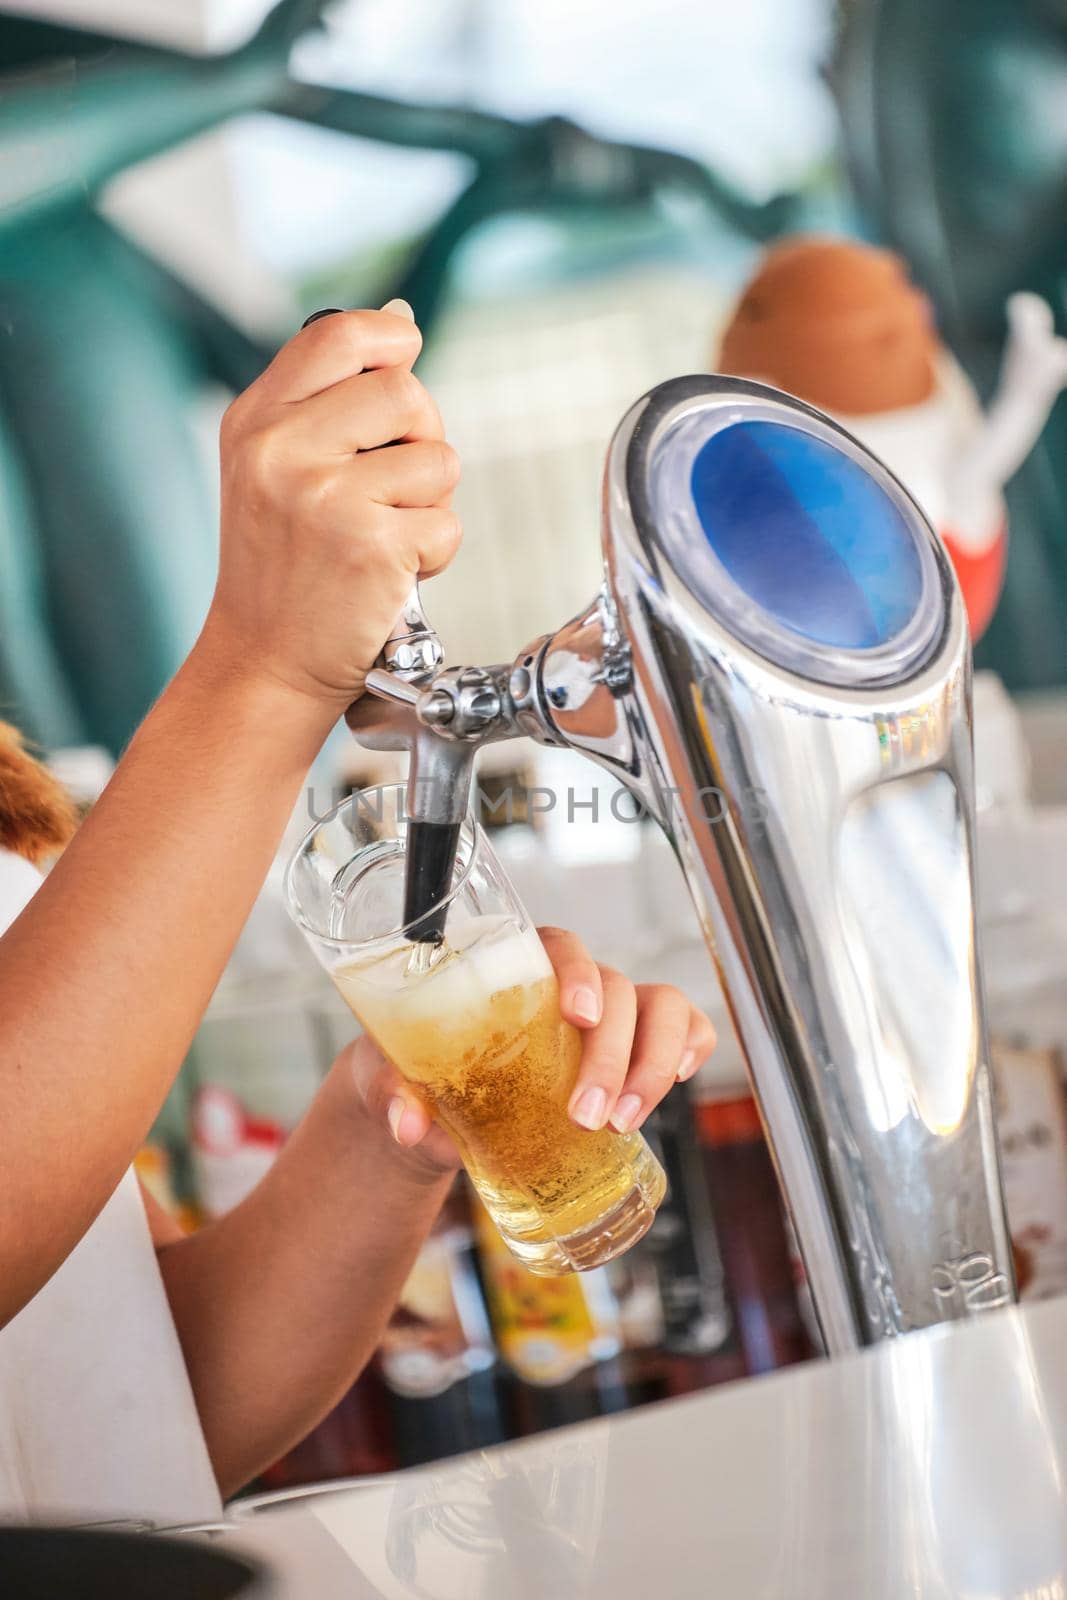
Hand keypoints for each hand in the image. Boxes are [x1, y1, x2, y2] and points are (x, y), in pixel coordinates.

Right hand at [200, 301, 461, 712]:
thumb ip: (328, 395)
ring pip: (438, 460)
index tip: (402, 364)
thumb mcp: (272, 466)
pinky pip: (447, 524)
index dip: (390, 341)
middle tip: (392, 483)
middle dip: (421, 436)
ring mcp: (327, 499)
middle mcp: (284, 452)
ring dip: (429, 503)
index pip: (339, 336)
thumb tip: (401, 322)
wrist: (264, 663)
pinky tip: (389, 572)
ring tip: (382, 534)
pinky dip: (433, 554)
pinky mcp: (372, 548)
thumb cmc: (280, 568)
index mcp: (257, 421)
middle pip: (405, 392)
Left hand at [339, 926, 716, 1174]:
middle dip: (611, 1056)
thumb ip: (396, 1093)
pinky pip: (686, 1030)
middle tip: (588, 1118)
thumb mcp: (393, 1079)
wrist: (437, 1115)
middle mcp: (572, 986)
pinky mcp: (637, 1048)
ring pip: (662, 1009)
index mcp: (516, 971)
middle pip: (616, 990)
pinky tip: (679, 1082)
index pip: (561, 945)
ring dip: (655, 1063)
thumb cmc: (417, 1076)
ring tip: (626, 1120)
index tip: (576, 1016)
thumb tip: (407, 1122)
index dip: (579, 972)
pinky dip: (693, 1049)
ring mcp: (611, 1015)